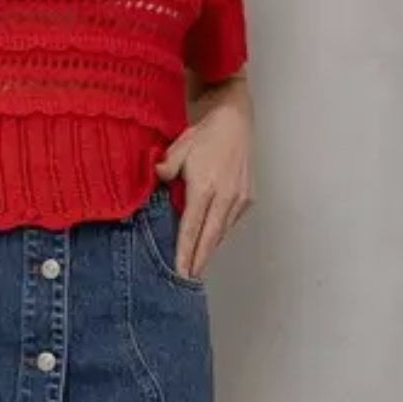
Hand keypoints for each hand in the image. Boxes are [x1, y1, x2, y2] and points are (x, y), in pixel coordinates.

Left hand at [154, 83, 253, 279]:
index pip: (191, 228)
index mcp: (204, 187)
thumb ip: (164, 170)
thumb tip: (156, 180)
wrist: (234, 122)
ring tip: (197, 264)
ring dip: (209, 248)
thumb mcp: (177, 149)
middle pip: (209, 238)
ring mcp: (239, 197)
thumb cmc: (204, 135)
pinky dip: (219, 233)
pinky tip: (210, 240)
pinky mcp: (247, 197)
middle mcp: (225, 196)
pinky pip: (230, 222)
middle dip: (199, 260)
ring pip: (221, 232)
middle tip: (189, 279)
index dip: (185, 252)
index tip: (181, 271)